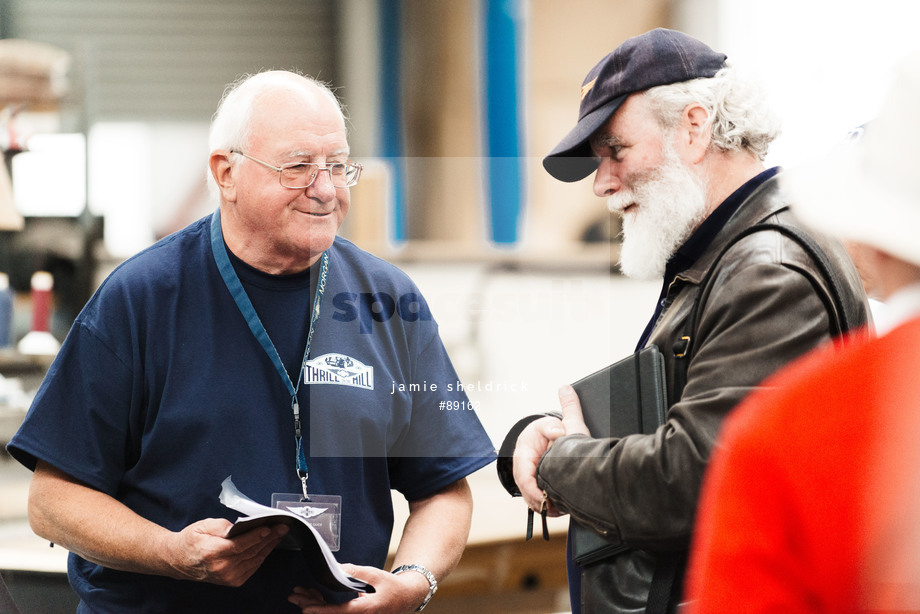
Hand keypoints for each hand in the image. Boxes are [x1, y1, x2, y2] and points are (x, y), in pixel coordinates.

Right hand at [161, 517, 289, 585]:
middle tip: (282, 526)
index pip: (241, 545)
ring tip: (279, 533)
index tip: (270, 527)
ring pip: (255, 559)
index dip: (257, 536)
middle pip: (251, 551)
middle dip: (269, 538)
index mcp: (212, 553)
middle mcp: (221, 567)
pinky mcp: (232, 581)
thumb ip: (222, 526)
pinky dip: (262, 555)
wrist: (179, 560)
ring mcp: (228, 576)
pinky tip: (268, 545)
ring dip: (269, 546)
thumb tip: (238, 527)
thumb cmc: (191, 541)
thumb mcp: (203, 526)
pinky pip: (253, 566)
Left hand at [288, 563, 429, 612]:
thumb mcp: (375, 575)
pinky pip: (335, 612)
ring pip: (331, 613)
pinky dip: (323, 603)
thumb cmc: (392, 587)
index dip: (321, 610)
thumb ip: (355, 572)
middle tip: (294, 595)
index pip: (339, 612)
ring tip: (299, 593)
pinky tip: (314, 594)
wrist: (405, 598)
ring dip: (314, 602)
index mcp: (365, 610)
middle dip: (310, 604)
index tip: (306, 608)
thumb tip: (337, 569)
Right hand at [512, 385, 590, 513]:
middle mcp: (521, 465)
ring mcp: (526, 477)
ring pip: (530, 498)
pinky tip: (559, 508)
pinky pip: (535, 500)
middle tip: (556, 509)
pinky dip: (546, 506)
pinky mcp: (532, 486)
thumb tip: (565, 390)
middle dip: (540, 502)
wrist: (550, 439)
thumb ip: (567, 410)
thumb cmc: (556, 431)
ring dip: (544, 506)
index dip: (533, 489)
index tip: (546, 497)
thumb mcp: (563, 421)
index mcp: (524, 450)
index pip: (523, 474)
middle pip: (525, 490)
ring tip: (559, 510)